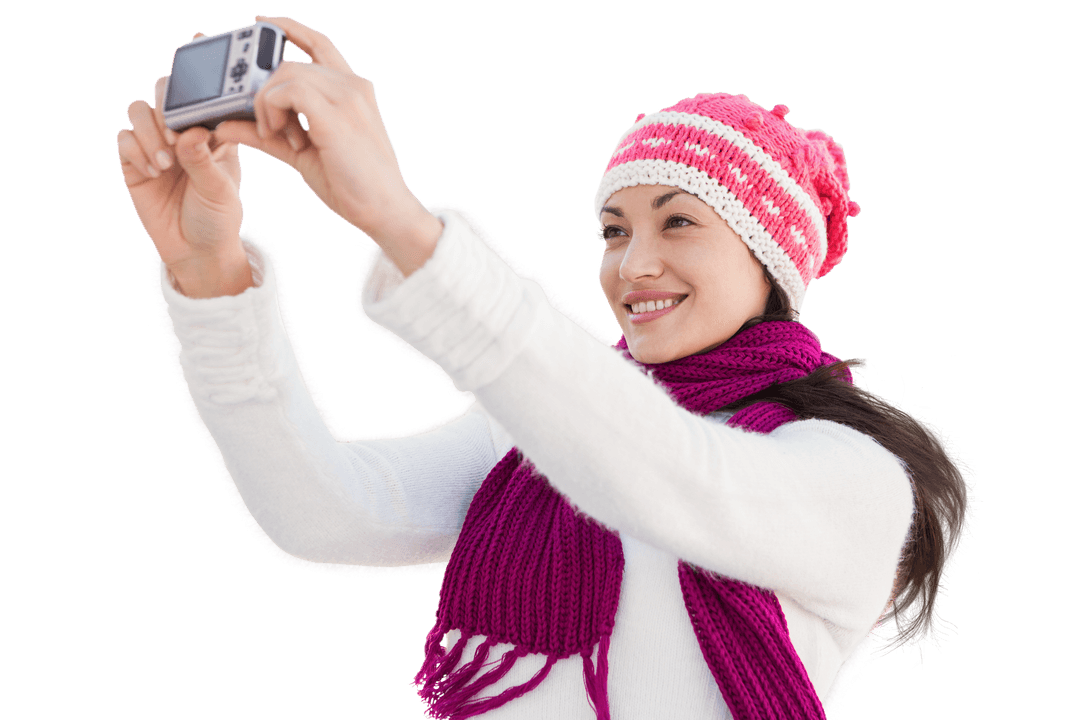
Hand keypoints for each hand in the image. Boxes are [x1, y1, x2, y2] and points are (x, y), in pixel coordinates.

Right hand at [116, 32, 252, 297]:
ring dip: (150, 130)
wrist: (197, 252)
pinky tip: (153, 171)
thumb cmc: (218, 218)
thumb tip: (190, 133)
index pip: (202, 94)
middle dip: (168, 103)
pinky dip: (137, 150)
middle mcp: (181, 132)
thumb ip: (205, 160)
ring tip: (166, 162)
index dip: (199, 70)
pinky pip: (124, 140)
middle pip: (165, 92)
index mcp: (212, 131)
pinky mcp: (133, 163)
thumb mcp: (220, 189)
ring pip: (139, 110)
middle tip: (176, 131)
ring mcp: (155, 145)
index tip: (200, 41)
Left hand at [213, 15, 441, 275]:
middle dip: (262, 88)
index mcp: (352, 90)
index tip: (261, 23)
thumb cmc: (352, 184)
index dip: (288, 27)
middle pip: (288, 63)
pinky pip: (286, 91)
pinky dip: (270, 110)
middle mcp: (352, 86)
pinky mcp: (335, 114)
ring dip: (265, 104)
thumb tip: (223, 124)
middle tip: (263, 124)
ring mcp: (347, 97)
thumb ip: (266, 135)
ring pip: (284, 74)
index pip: (318, 42)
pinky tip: (277, 134)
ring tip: (273, 134)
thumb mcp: (303, 153)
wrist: (384, 210)